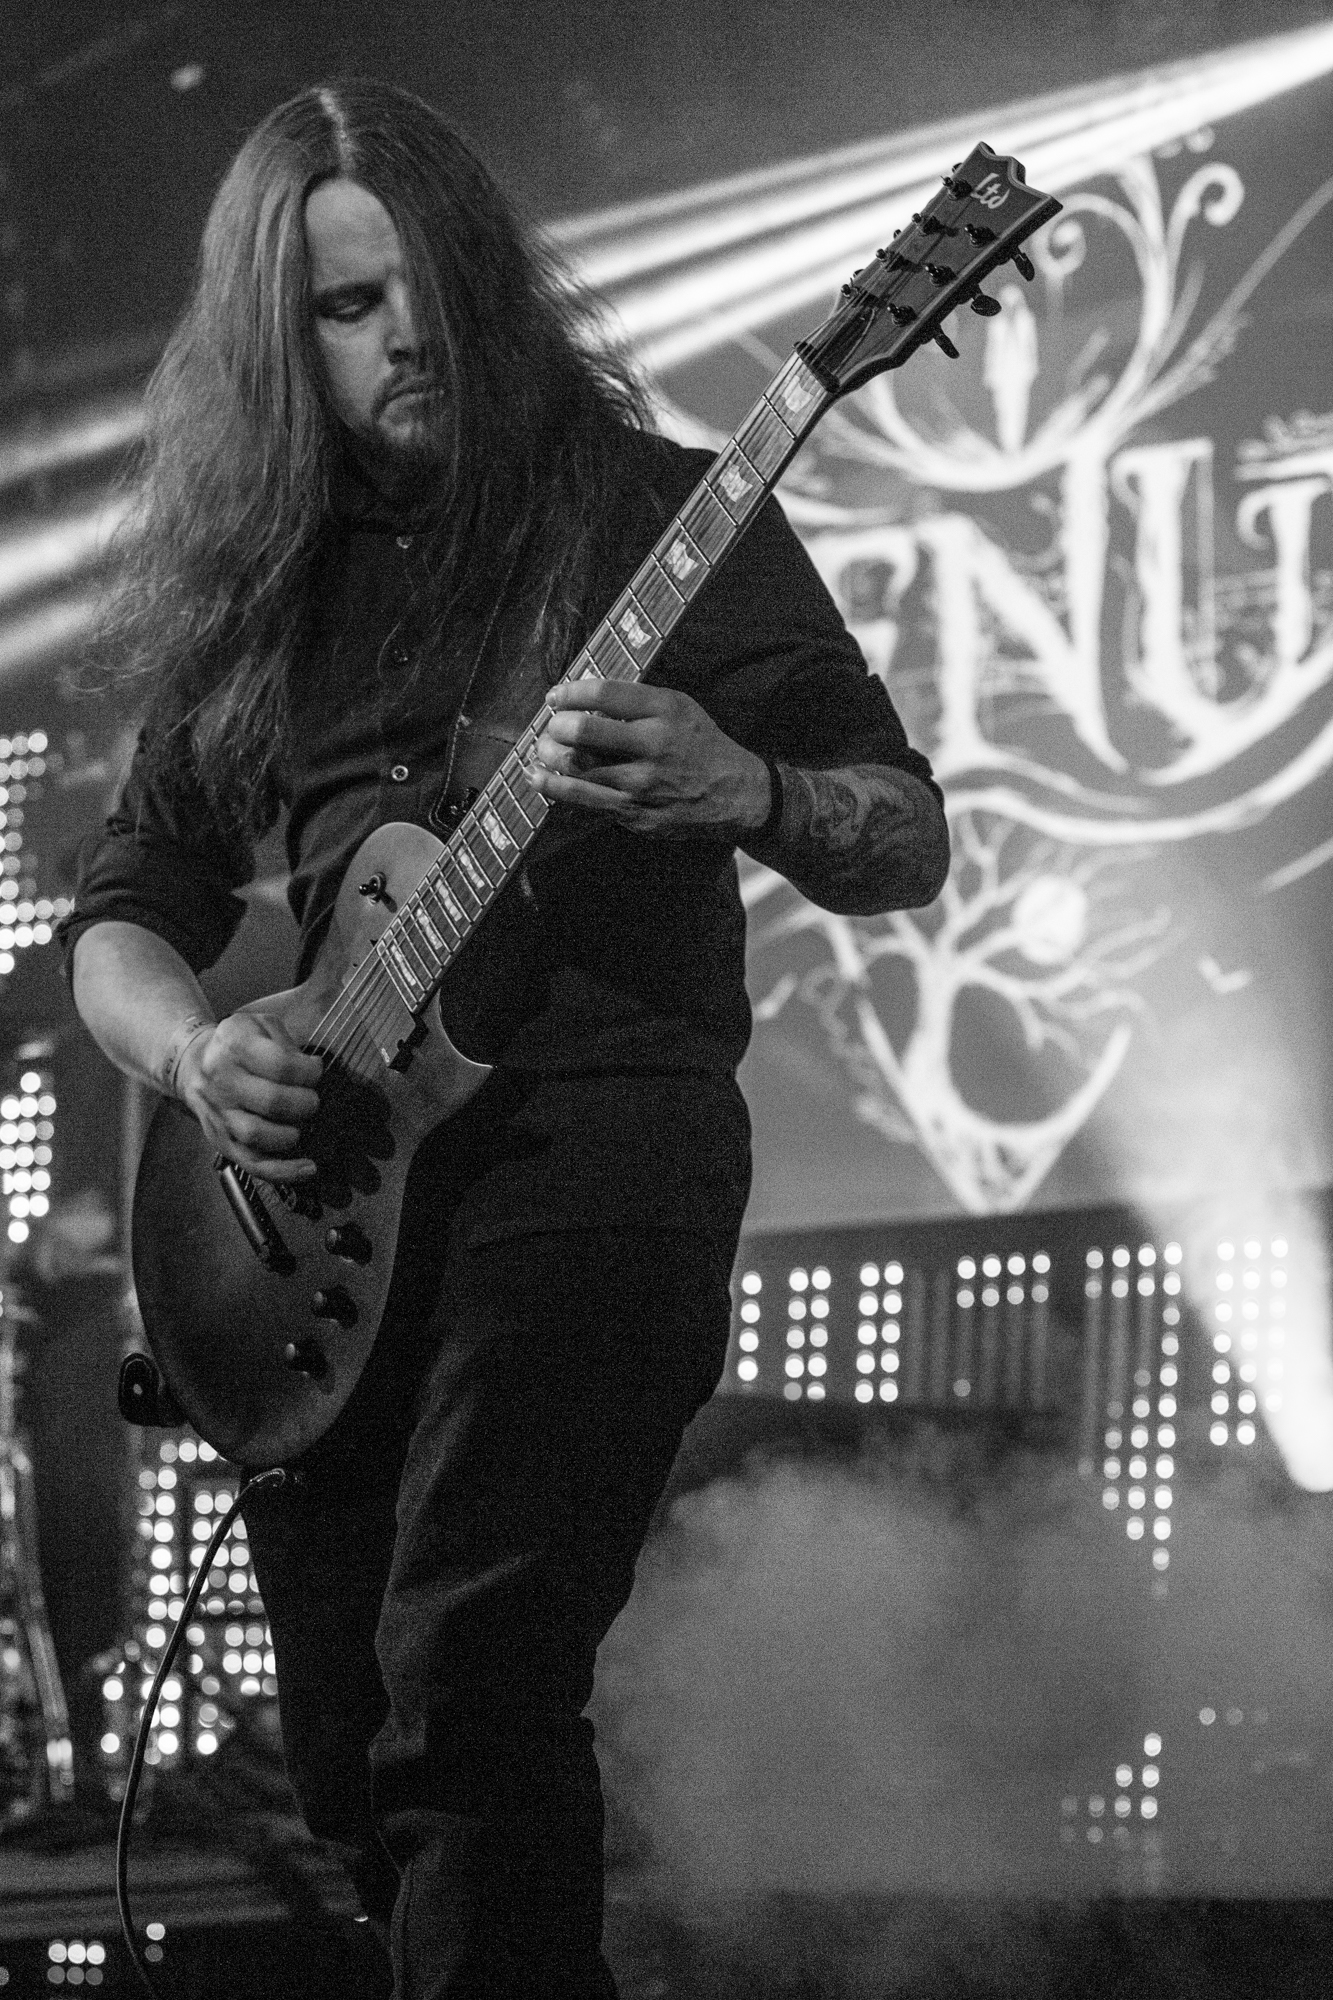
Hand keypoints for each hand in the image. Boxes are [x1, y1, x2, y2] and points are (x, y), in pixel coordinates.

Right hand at [175, 1012, 322, 1181]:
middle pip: (272, 1102)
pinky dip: (282, 1171)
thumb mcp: (260, 1025)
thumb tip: (313, 1067)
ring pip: (257, 1135)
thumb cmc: (237, 1046)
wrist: (194, 1063)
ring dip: (291, 1135)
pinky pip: (252, 1163)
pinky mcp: (220, 1140)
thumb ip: (287, 1042)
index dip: (310, 1072)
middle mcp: (221, 1080)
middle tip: (312, 1101)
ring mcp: (219, 1113)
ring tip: (302, 1125)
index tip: (317, 1072)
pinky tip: (306, 1168)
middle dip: (305, 1104)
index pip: (281, 1065)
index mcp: (234, 1045)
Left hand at [529, 678, 770, 836]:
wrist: (733, 794)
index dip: (571, 692)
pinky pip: (586, 800)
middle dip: (557, 725)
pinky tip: (538, 778)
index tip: (555, 695)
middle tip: (551, 725)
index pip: (606, 694)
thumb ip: (636, 701)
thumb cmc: (699, 744)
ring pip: (579, 768)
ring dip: (549, 756)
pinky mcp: (635, 813)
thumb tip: (584, 697)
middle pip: (585, 731)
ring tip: (542, 749)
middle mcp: (653, 746)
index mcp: (665, 711)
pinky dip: (555, 787)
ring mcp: (642, 784)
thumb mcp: (679, 707)